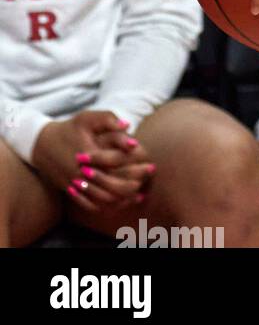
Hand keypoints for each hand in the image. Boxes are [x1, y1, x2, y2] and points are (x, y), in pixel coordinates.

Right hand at [32, 112, 153, 212]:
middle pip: (111, 185)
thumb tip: (127, 125)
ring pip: (101, 199)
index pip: (115, 163)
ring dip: (121, 198)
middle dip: (132, 184)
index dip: (134, 164)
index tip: (150, 163)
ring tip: (139, 194)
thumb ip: (108, 119)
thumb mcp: (87, 118)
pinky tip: (120, 202)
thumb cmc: (69, 128)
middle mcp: (82, 172)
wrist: (42, 144)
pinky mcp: (70, 190)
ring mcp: (75, 184)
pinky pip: (89, 204)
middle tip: (147, 180)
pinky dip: (106, 206)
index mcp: (88, 154)